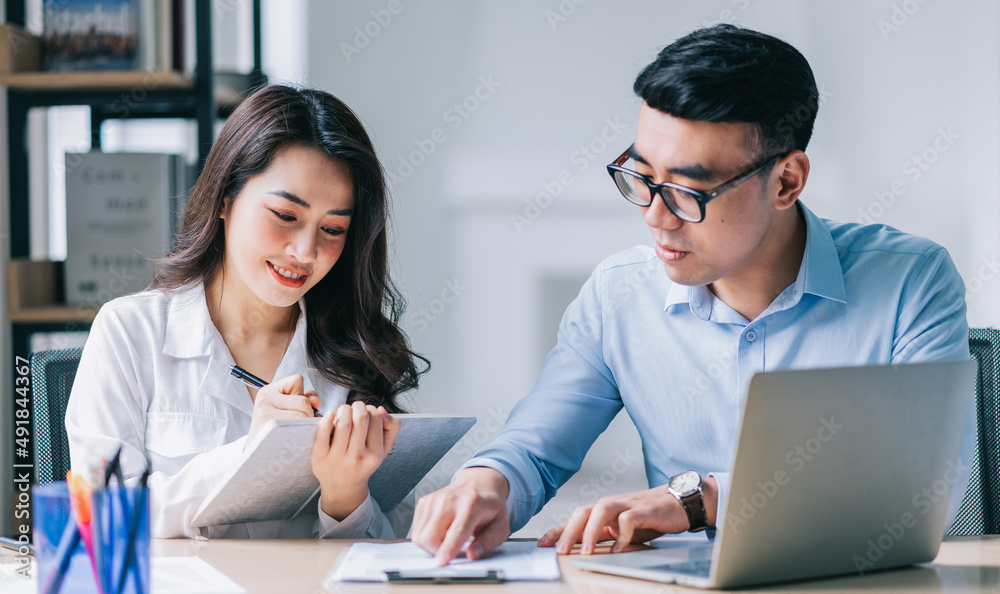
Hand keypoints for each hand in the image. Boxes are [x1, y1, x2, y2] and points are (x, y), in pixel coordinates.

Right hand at [245, 374, 320, 448]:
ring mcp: (265, 413)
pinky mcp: (270, 427)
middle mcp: (264, 399)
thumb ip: (304, 397)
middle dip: (306, 413)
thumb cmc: (276, 429)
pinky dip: (301, 432)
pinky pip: (298, 425)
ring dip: (305, 423)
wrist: (258, 453)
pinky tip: (293, 436)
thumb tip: (316, 401)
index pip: (297, 380)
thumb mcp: (286, 407)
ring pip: (303, 413)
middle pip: (303, 401)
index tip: (294, 406)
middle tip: (294, 423)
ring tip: (293, 430)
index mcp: (267, 391)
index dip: (302, 394)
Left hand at [311, 401, 399, 520]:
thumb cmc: (363, 463)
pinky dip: (326, 420)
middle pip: (361, 418)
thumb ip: (391, 428)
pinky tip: (330, 415)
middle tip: (354, 407)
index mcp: (375, 454)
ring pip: (343, 423)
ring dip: (344, 410)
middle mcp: (358, 456)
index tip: (367, 411)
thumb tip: (381, 409)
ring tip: (344, 412)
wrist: (343, 488)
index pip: (376, 419)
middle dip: (358, 406)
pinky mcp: (320, 456)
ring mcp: (338, 457)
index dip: (371, 409)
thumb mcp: (384, 450)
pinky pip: (323, 434)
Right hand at [411, 467, 510, 564]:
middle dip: (438, 551)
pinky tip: (440, 531)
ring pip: (420, 535)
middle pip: (431, 536)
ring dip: (431, 545)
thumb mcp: (501, 525)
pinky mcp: (424, 502)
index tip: (441, 562)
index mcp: (472, 504)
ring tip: (447, 539)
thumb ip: (489, 541)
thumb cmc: (489, 507)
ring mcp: (434, 499)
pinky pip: (416, 530)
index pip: (456, 531)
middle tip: (451, 550)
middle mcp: (450, 499)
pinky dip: (426, 536)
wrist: (479, 485)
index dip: (448, 549)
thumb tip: (473, 554)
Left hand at [538, 478, 717, 554]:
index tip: (542, 544)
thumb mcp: (622, 529)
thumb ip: (604, 536)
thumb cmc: (649, 517)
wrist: (679, 504)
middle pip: (583, 512)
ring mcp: (627, 505)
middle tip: (559, 551)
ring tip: (586, 551)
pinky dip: (623, 533)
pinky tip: (620, 548)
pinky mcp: (645, 509)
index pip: (575, 519)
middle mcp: (612, 505)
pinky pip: (629, 518)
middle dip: (568, 531)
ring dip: (591, 531)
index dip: (557, 530)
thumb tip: (581, 550)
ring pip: (601, 510)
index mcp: (604, 511)